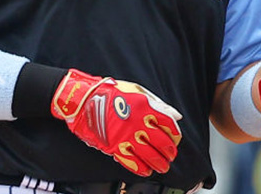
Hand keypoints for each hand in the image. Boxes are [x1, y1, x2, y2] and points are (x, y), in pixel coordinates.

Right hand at [51, 69, 182, 176]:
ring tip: (162, 166)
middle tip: (170, 155)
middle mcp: (138, 123)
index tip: (175, 138)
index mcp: (145, 107)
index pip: (168, 124)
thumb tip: (175, 115)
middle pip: (162, 142)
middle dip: (170, 152)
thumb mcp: (137, 90)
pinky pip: (132, 162)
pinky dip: (142, 169)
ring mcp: (126, 136)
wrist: (84, 99)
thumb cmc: (111, 92)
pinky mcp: (114, 146)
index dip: (175, 134)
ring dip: (159, 163)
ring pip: (150, 155)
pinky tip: (146, 170)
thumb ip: (158, 103)